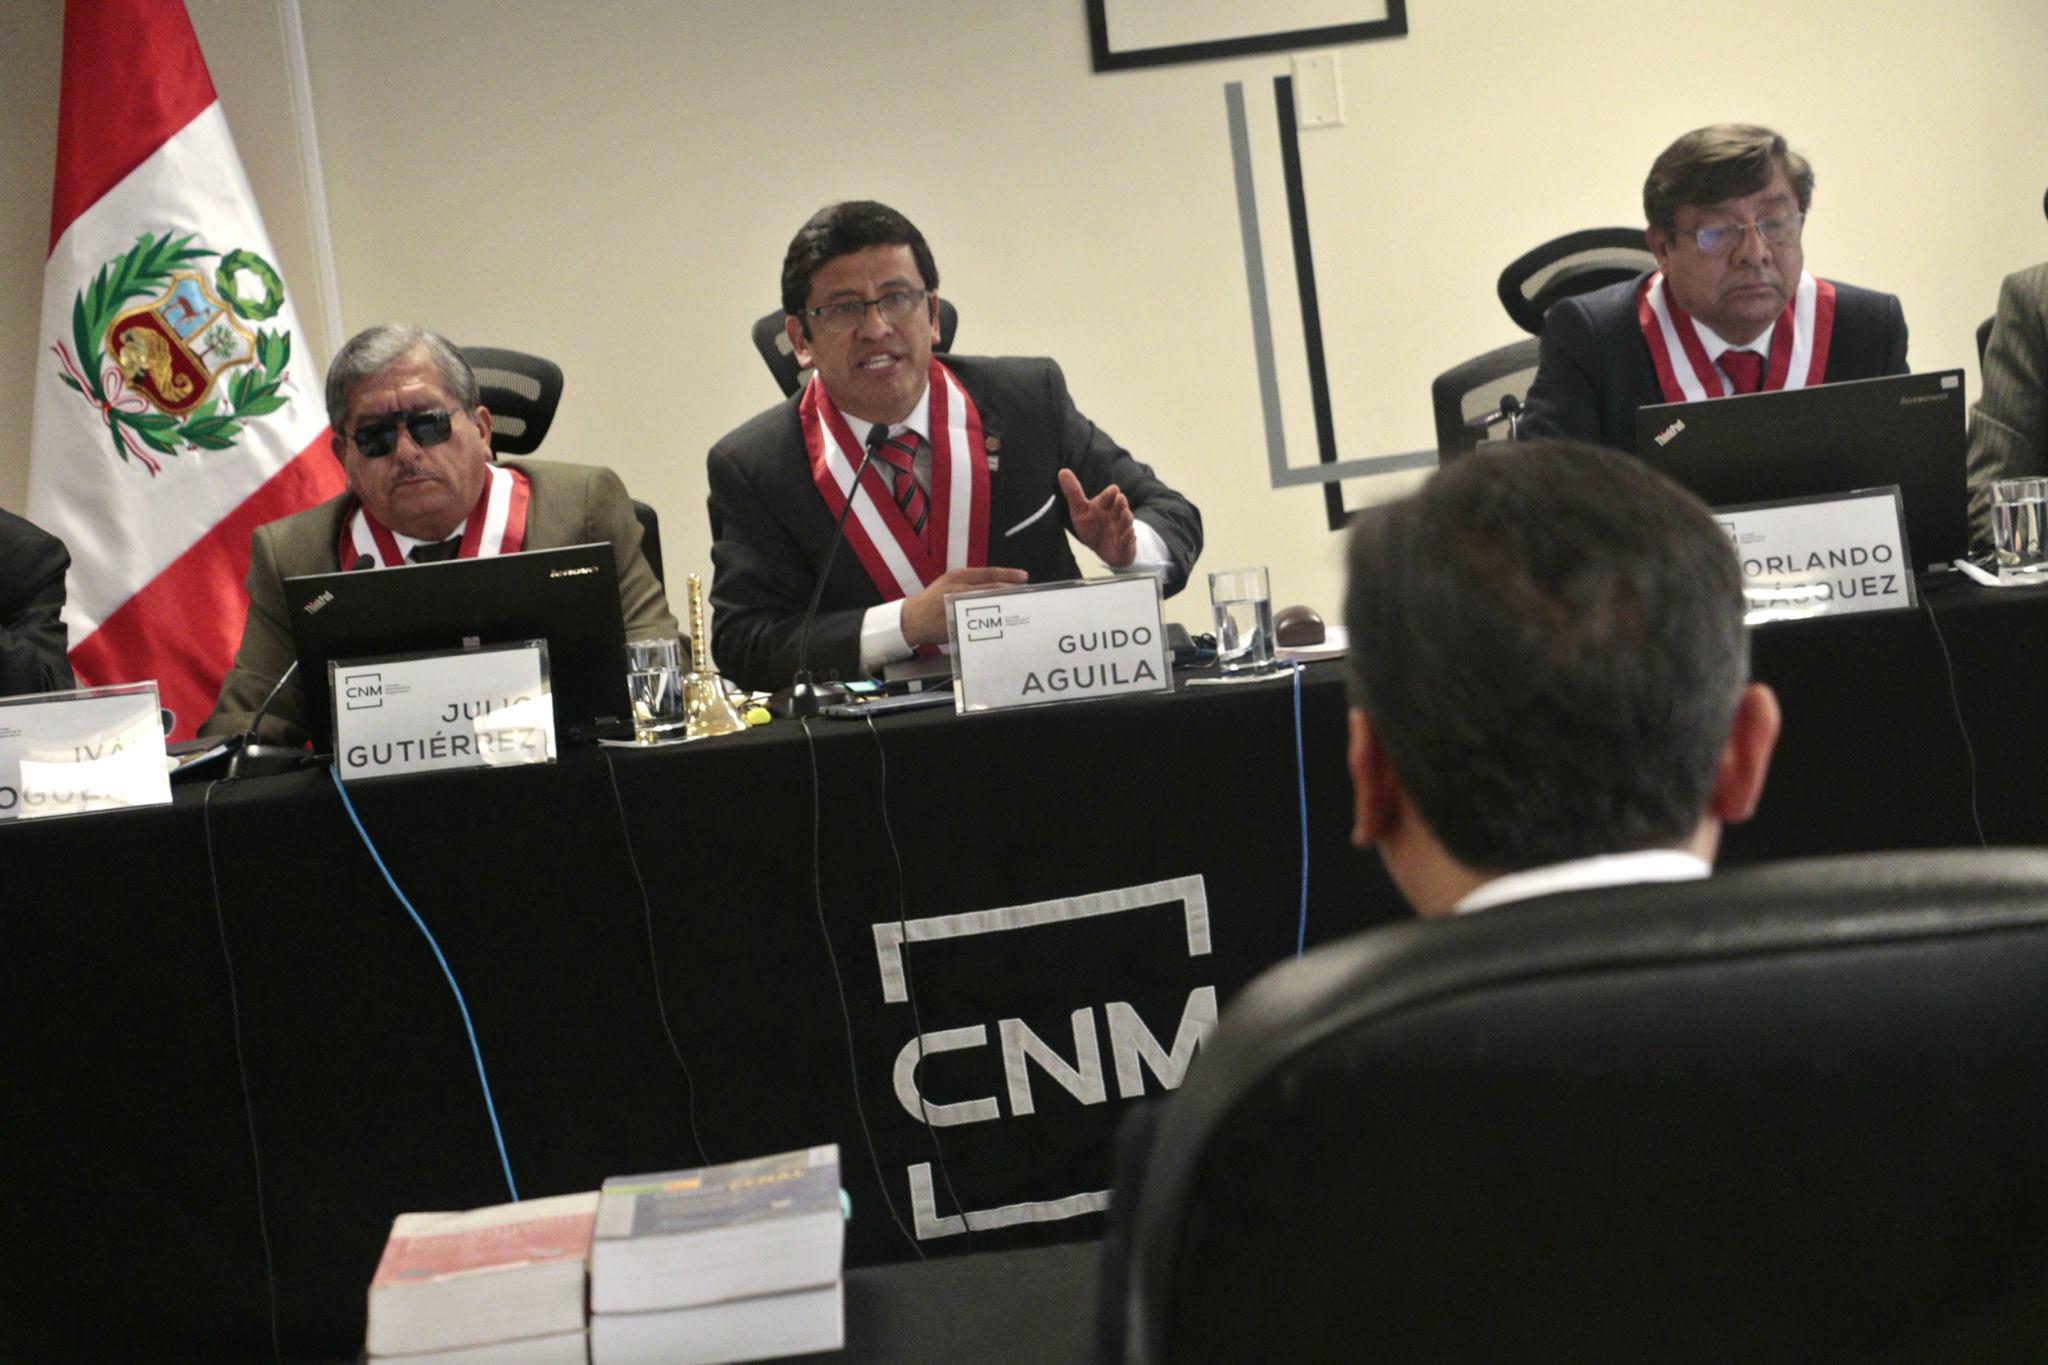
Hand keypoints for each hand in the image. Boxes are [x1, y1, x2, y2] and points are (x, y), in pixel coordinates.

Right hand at [901, 565, 1029, 647]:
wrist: (914, 618)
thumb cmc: (932, 601)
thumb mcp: (949, 583)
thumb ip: (969, 583)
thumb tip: (995, 586)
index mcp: (958, 576)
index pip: (989, 573)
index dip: (1008, 574)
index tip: (1023, 577)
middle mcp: (959, 588)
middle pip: (993, 587)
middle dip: (1012, 590)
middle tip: (1026, 593)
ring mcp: (960, 605)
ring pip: (989, 602)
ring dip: (1005, 603)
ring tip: (1018, 605)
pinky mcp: (959, 621)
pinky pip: (980, 620)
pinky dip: (992, 620)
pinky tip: (1002, 621)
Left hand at [1059, 468, 1135, 566]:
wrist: (1104, 549)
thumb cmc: (1093, 527)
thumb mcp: (1080, 510)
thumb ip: (1073, 492)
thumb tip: (1062, 471)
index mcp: (1105, 505)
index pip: (1109, 496)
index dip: (1110, 494)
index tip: (1113, 490)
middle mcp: (1116, 515)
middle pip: (1120, 507)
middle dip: (1120, 503)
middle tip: (1120, 498)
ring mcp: (1121, 530)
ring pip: (1126, 522)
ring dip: (1126, 518)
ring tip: (1126, 513)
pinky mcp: (1125, 544)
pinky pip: (1128, 540)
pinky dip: (1128, 536)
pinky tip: (1129, 532)